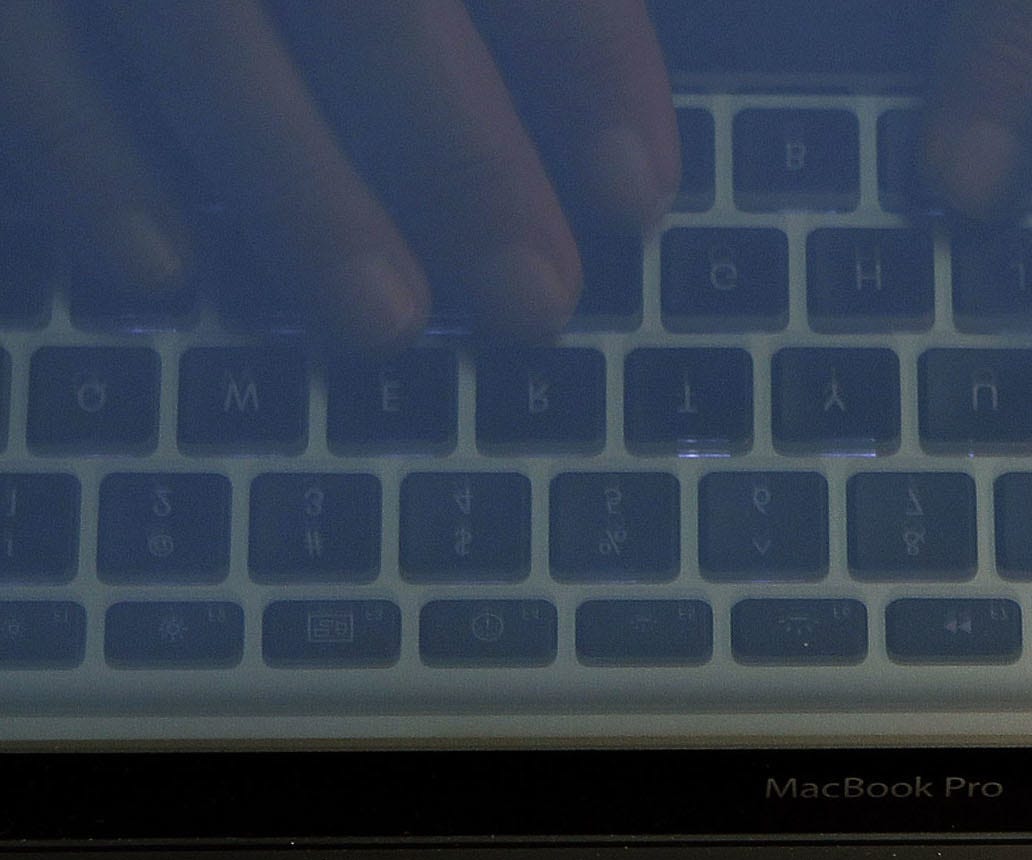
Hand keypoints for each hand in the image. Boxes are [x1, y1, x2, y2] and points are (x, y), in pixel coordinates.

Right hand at [0, 0, 679, 343]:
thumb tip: (607, 134)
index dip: (584, 54)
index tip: (636, 197)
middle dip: (459, 154)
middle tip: (532, 305)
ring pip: (197, 27)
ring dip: (298, 186)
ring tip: (383, 324)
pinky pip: (23, 53)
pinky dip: (85, 155)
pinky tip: (160, 275)